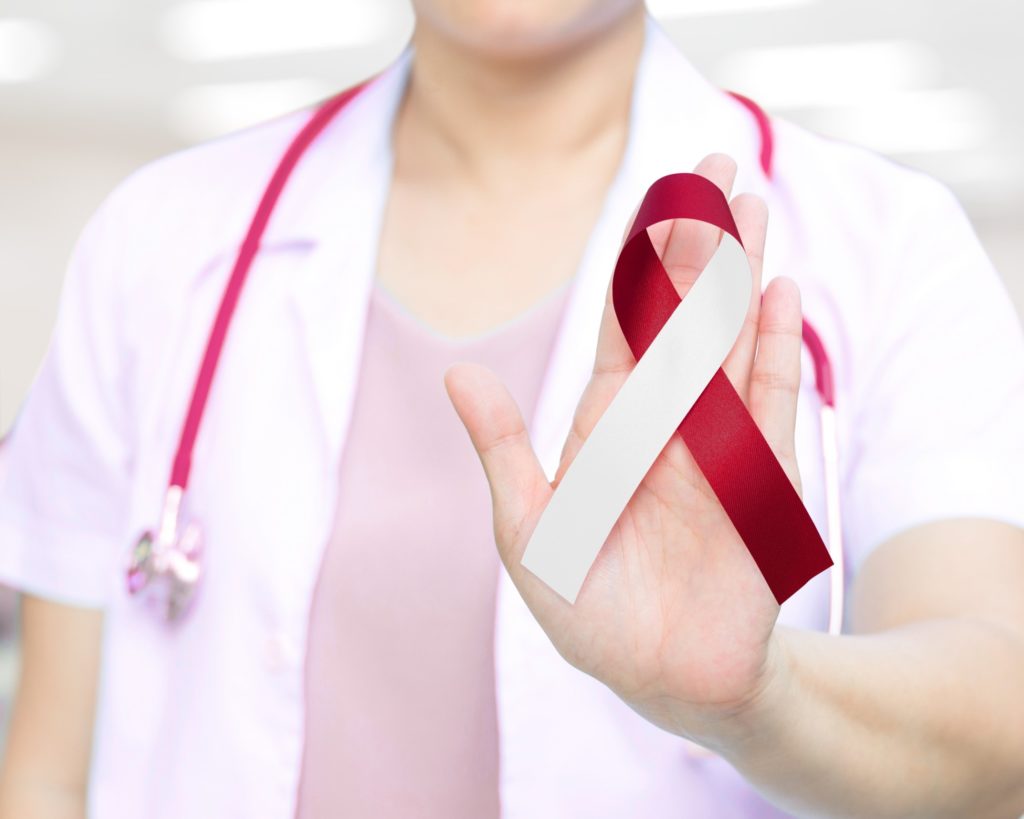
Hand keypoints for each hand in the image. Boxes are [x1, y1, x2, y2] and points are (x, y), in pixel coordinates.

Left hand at [444, 153, 802, 747]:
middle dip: (700, 242)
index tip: (659, 197)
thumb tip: (457, 372)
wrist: (663, 678)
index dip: (639, 260)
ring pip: (731, 343)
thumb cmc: (589, 609)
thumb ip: (502, 452)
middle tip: (718, 163)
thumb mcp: (529, 532)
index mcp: (606, 424)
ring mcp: (716, 445)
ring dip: (741, 278)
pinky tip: (780, 297)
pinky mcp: (760, 483)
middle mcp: (664, 420)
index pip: (624, 324)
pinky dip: (776, 354)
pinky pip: (772, 407)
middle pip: (684, 315)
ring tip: (753, 208)